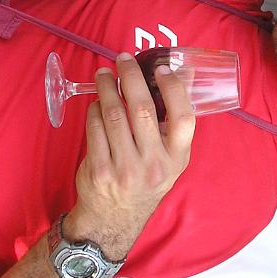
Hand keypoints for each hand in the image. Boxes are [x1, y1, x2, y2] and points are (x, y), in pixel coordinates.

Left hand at [68, 53, 194, 259]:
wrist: (115, 218)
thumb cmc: (146, 178)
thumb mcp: (170, 156)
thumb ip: (175, 120)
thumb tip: (183, 71)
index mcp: (177, 158)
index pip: (183, 117)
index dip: (173, 88)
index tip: (161, 68)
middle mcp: (154, 165)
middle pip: (143, 109)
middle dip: (131, 77)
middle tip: (123, 59)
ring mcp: (125, 169)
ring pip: (114, 115)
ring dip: (107, 88)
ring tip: (105, 75)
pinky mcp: (99, 170)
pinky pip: (95, 128)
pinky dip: (94, 109)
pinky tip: (96, 102)